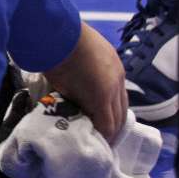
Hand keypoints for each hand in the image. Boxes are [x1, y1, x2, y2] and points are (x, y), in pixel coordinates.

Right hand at [44, 22, 126, 139]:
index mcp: (112, 66)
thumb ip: (76, 73)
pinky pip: (105, 123)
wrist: (57, 34)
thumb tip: (66, 87)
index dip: (110, 112)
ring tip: (95, 143)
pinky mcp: (101, 98)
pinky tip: (92, 141)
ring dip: (107, 132)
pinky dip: (101, 134)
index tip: (100, 122)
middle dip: (112, 125)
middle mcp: (117, 78)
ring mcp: (111, 88)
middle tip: (100, 138)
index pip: (117, 96)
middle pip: (121, 110)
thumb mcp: (74, 57)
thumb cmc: (58, 41)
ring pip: (116, 119)